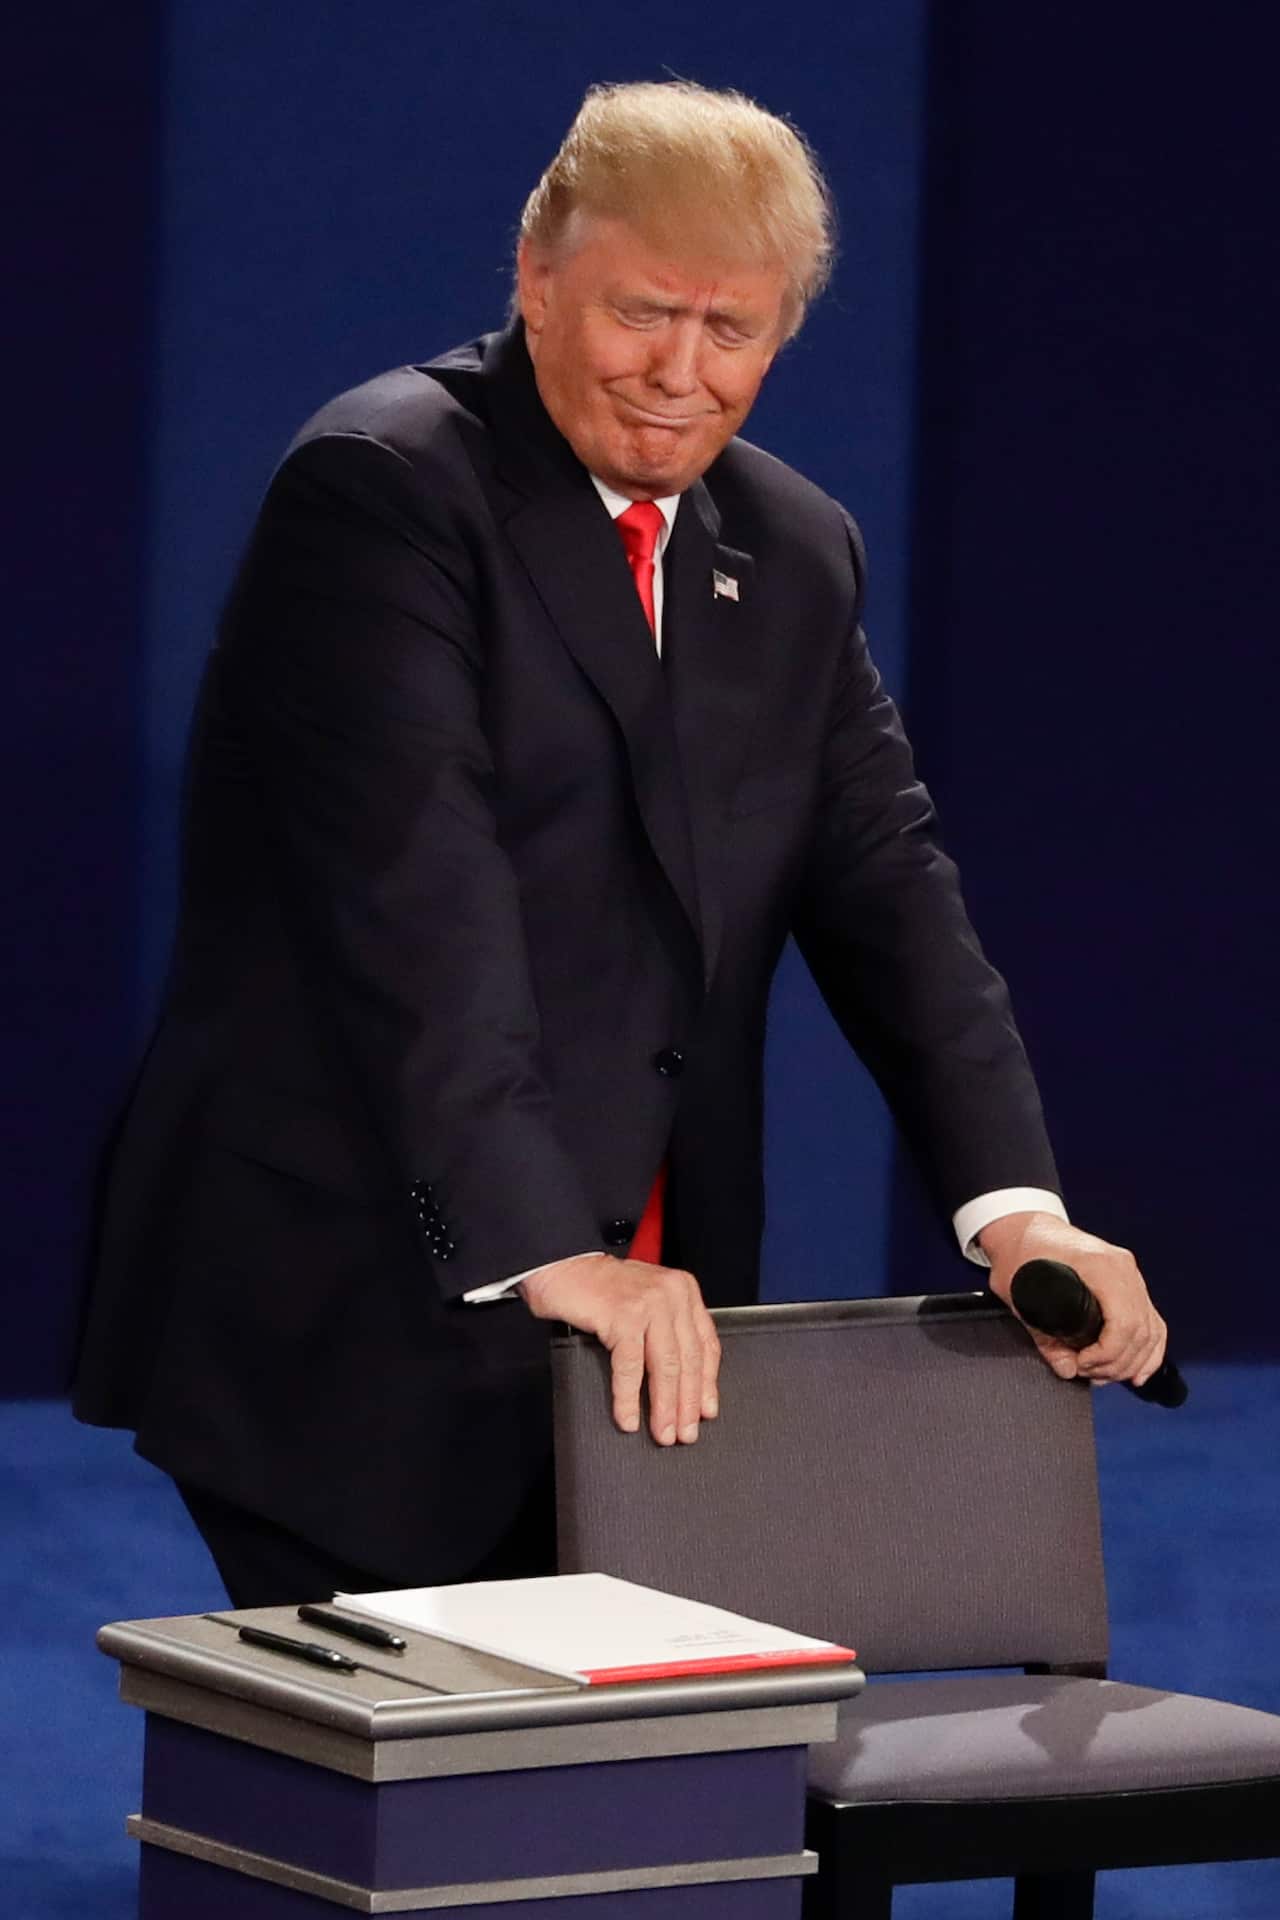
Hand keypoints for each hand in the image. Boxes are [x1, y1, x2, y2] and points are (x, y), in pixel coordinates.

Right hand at [519, 1253, 719, 1444]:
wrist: (563, 1266)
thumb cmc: (601, 1288)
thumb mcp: (647, 1301)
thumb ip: (666, 1329)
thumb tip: (679, 1383)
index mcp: (683, 1291)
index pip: (705, 1344)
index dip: (707, 1383)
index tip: (706, 1411)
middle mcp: (671, 1295)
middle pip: (687, 1360)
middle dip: (688, 1403)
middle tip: (686, 1433)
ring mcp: (648, 1304)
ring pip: (665, 1366)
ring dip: (664, 1406)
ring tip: (663, 1432)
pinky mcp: (623, 1316)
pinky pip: (630, 1367)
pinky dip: (629, 1398)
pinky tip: (627, 1417)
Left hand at [978, 1212, 1166, 1386]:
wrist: (1023, 1227)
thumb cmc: (1020, 1251)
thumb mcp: (1019, 1294)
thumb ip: (1042, 1336)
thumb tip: (1067, 1369)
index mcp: (1100, 1265)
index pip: (1124, 1322)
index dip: (1106, 1355)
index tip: (1081, 1364)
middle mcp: (1122, 1268)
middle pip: (1140, 1331)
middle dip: (1116, 1363)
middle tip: (1087, 1373)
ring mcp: (1130, 1274)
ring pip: (1150, 1330)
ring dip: (1130, 1362)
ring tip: (1102, 1375)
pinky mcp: (1129, 1282)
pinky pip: (1151, 1322)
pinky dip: (1148, 1350)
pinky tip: (1137, 1372)